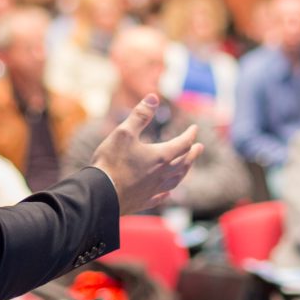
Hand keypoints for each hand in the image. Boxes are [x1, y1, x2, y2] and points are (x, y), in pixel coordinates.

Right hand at [91, 94, 203, 214]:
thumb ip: (140, 115)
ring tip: (187, 168)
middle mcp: (161, 174)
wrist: (100, 194)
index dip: (190, 135)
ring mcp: (153, 190)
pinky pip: (160, 197)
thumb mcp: (124, 132)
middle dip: (192, 154)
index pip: (182, 144)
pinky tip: (168, 193)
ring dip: (184, 172)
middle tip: (199, 148)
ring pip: (175, 181)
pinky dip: (167, 193)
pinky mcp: (143, 201)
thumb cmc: (111, 162)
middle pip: (183, 163)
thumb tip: (153, 97)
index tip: (194, 128)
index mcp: (160, 156)